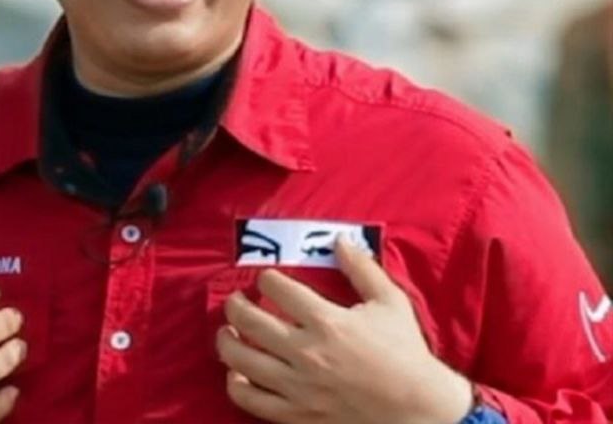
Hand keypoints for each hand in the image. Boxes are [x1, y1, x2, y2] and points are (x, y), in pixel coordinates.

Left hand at [217, 235, 473, 423]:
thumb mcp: (390, 303)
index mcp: (328, 322)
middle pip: (249, 321)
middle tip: (236, 300)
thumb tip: (339, 240)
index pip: (277, 289)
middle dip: (235, 304)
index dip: (267, 279)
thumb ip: (362, 269)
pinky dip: (236, 385)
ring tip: (229, 331)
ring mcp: (299, 386)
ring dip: (226, 341)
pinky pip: (251, 400)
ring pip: (241, 360)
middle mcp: (307, 353)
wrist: (420, 410)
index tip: (267, 280)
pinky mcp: (297, 414)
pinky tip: (238, 373)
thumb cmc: (406, 352)